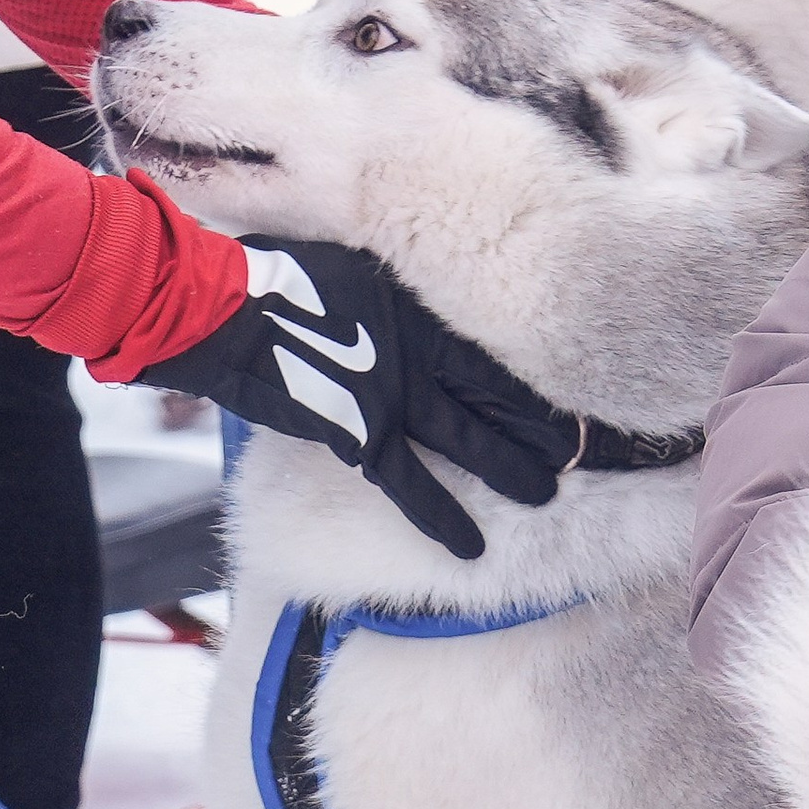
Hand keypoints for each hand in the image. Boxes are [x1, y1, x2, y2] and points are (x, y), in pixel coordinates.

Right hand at [143, 240, 574, 560]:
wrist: (217, 305)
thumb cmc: (271, 271)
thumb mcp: (347, 257)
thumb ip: (389, 280)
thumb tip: (407, 290)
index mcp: (422, 302)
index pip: (496, 339)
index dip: (539, 365)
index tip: (579, 381)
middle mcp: (420, 348)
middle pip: (501, 392)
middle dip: (545, 423)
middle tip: (591, 446)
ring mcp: (395, 392)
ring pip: (473, 439)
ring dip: (514, 470)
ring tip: (550, 494)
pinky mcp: (360, 432)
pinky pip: (412, 485)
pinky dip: (444, 520)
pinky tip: (473, 550)